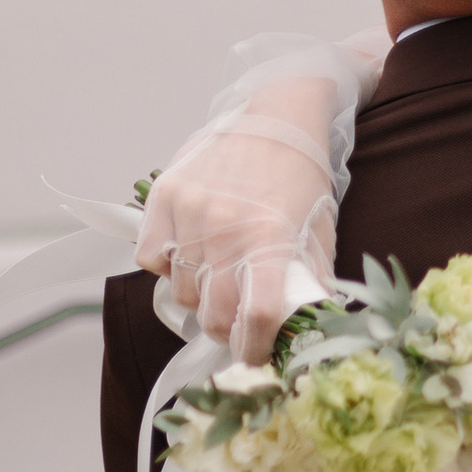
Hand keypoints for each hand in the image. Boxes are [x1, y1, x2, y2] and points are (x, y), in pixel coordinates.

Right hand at [132, 36, 378, 361]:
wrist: (278, 115)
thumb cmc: (302, 177)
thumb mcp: (319, 229)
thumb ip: (312, 280)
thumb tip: (310, 329)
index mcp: (270, 239)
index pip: (256, 318)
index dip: (255, 350)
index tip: (257, 356)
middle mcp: (226, 229)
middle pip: (213, 315)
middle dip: (226, 330)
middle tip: (237, 323)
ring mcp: (190, 212)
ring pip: (180, 291)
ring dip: (198, 298)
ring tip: (217, 280)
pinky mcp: (165, 196)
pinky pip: (151, 258)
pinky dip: (166, 267)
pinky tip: (189, 254)